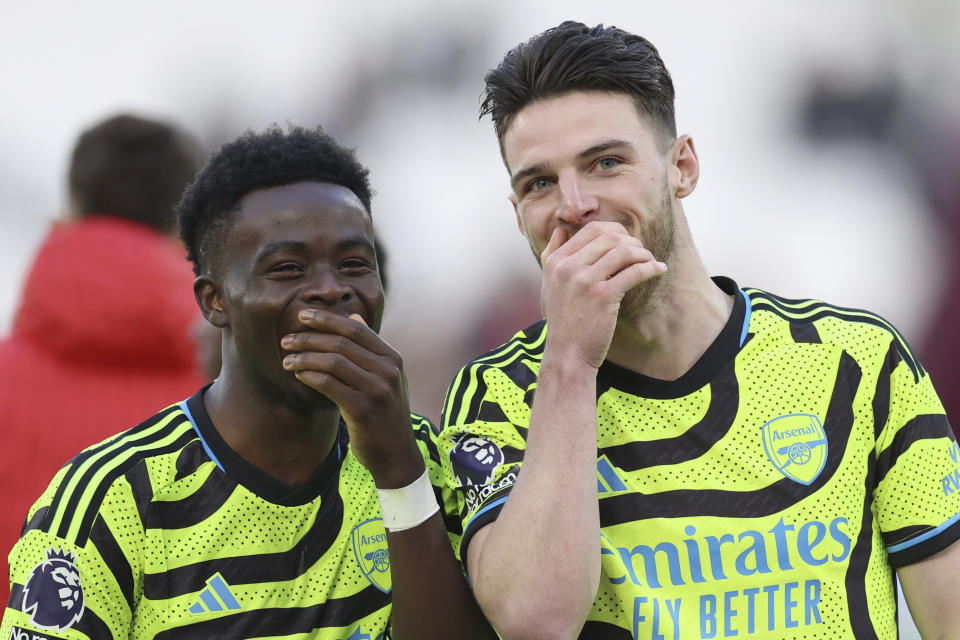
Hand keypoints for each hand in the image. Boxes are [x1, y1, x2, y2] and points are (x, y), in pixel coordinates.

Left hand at [280, 310, 423, 487]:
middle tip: (286, 340)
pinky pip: (329, 385)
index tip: (302, 316)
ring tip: (287, 360)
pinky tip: (298, 376)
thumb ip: (370, 349)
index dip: (327, 319)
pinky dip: (310, 376)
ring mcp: (377, 390)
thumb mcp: (386, 377)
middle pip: (341, 342)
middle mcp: (388, 371)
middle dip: (309, 338)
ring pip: (333, 361)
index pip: (356, 328)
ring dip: (304, 358)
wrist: (397, 454)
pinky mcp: (363, 410)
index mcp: (392, 358)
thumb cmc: (385, 414)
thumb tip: (354, 316)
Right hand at [540, 221, 665, 368]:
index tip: (626, 240)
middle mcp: (568, 268)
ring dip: (642, 252)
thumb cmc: (562, 321)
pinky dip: (651, 268)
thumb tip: (561, 229)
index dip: (614, 231)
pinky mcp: (604, 296)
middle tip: (641, 250)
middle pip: (609, 237)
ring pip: (623, 251)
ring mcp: (585, 281)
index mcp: (556, 261)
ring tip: (650, 260)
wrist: (567, 354)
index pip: (590, 230)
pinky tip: (658, 270)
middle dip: (631, 240)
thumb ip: (551, 255)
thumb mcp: (547, 284)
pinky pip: (634, 272)